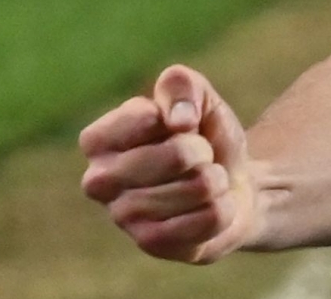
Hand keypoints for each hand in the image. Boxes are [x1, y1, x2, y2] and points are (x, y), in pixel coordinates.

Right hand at [78, 65, 260, 263]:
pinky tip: (210, 207)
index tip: (182, 124)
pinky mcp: (151, 244)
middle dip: (204, 150)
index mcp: (98, 140)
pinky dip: (224, 207)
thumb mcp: (199, 99)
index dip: (181, 116)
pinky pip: (209, 218)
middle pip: (178, 154)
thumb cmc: (204, 138)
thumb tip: (178, 120)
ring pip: (199, 188)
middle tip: (200, 156)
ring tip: (204, 182)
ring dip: (216, 180)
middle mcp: (99, 181)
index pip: (144, 118)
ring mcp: (122, 217)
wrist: (232, 186)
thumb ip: (182, 86)